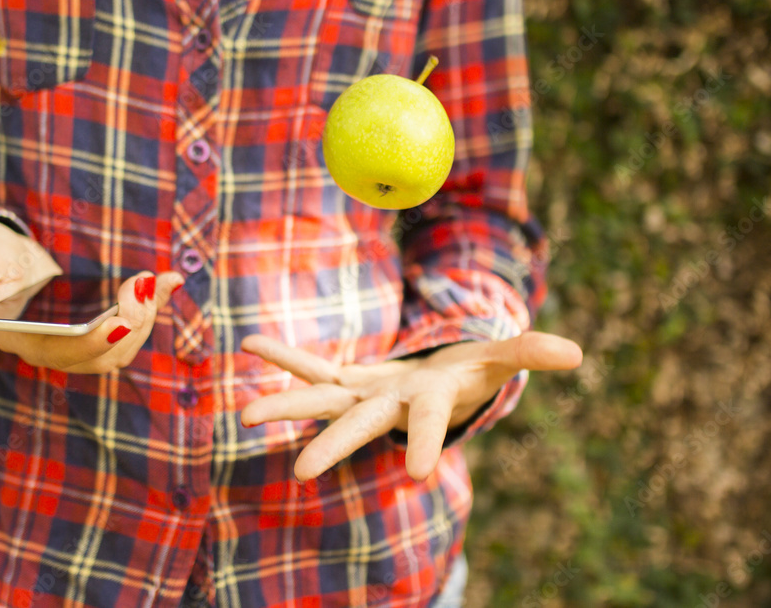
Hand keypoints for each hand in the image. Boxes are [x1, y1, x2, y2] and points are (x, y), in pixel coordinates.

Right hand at [0, 218, 182, 372]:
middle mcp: (51, 350)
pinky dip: (153, 305)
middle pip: (103, 356)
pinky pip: (131, 327)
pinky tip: (170, 280)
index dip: (93, 343)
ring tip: (154, 280)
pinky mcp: (95, 329)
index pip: (62, 354)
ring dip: (146, 316)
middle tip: (140, 284)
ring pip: (123, 346)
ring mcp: (76, 343)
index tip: (120, 322)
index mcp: (20, 340)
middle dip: (130, 324)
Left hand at [240, 332, 582, 480]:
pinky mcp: (347, 376)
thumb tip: (575, 354)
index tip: (422, 476)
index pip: (429, 425)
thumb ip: (530, 352)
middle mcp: (389, 406)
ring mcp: (362, 394)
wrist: (436, 385)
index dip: (428, 444)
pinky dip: (284, 356)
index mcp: (428, 404)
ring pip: (321, 399)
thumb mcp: (500, 358)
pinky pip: (312, 364)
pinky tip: (251, 344)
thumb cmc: (470, 374)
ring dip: (285, 404)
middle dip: (333, 446)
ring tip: (244, 415)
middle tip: (300, 472)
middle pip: (359, 426)